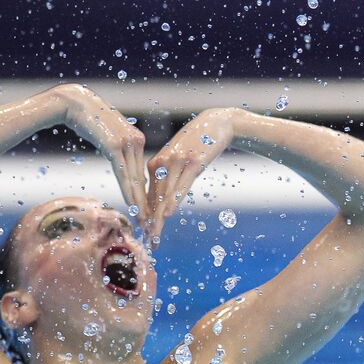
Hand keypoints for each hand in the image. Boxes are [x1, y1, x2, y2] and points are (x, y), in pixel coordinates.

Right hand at [49, 84, 149, 219]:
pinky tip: (132, 204)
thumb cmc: (88, 119)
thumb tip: (122, 165)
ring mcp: (127, 143)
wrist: (74, 102)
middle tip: (151, 222)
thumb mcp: (108, 136)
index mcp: (138, 140)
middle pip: (143, 178)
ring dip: (140, 201)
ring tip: (144, 219)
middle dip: (147, 203)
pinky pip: (123, 173)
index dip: (147, 193)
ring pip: (135, 178)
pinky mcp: (114, 145)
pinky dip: (128, 190)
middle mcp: (137, 141)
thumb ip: (118, 150)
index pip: (143, 172)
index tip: (150, 210)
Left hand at [143, 109, 234, 242]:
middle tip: (148, 240)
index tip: (145, 234)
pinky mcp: (193, 162)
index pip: (148, 196)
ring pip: (165, 195)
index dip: (147, 216)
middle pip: (154, 198)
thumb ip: (169, 178)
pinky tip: (169, 214)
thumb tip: (164, 201)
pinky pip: (181, 185)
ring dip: (159, 217)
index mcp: (155, 163)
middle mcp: (163, 163)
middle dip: (151, 222)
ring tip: (155, 234)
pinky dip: (174, 200)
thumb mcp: (180, 160)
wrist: (217, 123)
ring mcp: (177, 162)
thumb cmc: (198, 144)